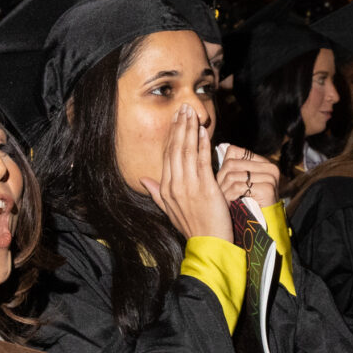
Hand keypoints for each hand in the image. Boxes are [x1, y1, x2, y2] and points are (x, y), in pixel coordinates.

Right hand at [141, 103, 232, 242]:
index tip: (175, 120)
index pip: (167, 156)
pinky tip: (204, 132)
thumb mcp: (169, 210)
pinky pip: (203, 161)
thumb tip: (144, 180)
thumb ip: (157, 193)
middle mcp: (175, 185)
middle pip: (176, 149)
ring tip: (192, 113)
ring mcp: (190, 186)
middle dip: (179, 127)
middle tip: (183, 108)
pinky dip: (203, 145)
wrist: (208, 243)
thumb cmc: (192, 227)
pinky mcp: (206, 188)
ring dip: (190, 130)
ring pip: (188, 152)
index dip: (171, 136)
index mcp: (166, 189)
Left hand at [215, 143, 281, 208]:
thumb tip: (213, 149)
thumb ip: (233, 167)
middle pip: (231, 163)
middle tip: (217, 191)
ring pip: (233, 175)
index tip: (220, 180)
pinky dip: (230, 196)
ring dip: (223, 189)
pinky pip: (239, 187)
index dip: (222, 166)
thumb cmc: (248, 204)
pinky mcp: (267, 189)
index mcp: (263, 162)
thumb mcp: (241, 182)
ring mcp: (270, 177)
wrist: (263, 226)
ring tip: (221, 198)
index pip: (234, 151)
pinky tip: (228, 203)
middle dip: (220, 179)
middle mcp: (269, 166)